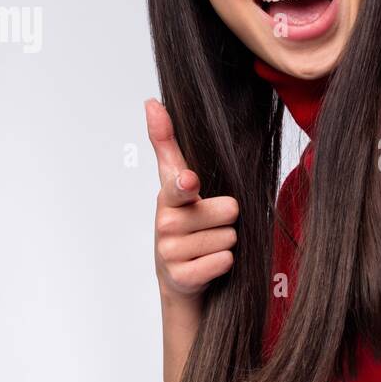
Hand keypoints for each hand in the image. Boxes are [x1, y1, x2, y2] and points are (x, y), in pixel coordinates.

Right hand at [145, 98, 239, 301]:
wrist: (180, 279)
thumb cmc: (186, 226)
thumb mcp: (177, 185)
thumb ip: (167, 145)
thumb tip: (151, 102)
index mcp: (167, 196)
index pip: (176, 183)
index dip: (185, 183)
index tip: (190, 181)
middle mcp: (164, 223)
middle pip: (228, 210)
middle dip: (227, 219)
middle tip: (210, 227)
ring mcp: (170, 253)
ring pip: (229, 237)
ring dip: (225, 242)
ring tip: (206, 246)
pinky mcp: (182, 277)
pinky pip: (224, 261)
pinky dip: (224, 264)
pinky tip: (207, 265)